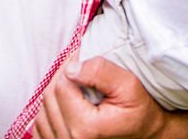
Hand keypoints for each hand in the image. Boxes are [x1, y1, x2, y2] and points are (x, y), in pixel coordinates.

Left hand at [32, 56, 165, 138]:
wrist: (146, 137)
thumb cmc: (140, 112)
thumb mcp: (128, 86)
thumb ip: (100, 72)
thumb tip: (72, 68)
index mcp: (85, 128)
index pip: (61, 86)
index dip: (71, 65)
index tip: (83, 58)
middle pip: (50, 97)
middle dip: (63, 77)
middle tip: (79, 68)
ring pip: (42, 112)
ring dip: (55, 95)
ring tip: (75, 87)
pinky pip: (41, 129)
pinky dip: (49, 114)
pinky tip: (65, 106)